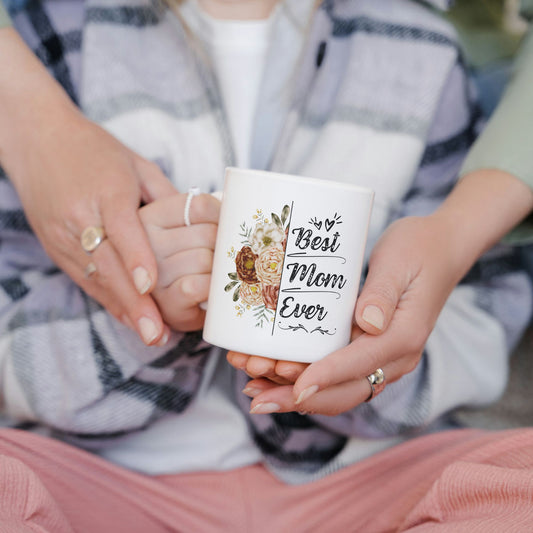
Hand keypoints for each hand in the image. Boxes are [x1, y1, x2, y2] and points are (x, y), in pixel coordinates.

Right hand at [6, 111, 176, 345]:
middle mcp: (80, 216)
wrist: (36, 138)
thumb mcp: (135, 164)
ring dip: (122, 308)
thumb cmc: (95, 148)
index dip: (136, 258)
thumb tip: (196, 226)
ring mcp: (64, 234)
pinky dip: (108, 299)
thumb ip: (165, 196)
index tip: (150, 285)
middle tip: (155, 331)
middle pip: (107, 263)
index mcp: (105, 190)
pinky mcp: (55, 247)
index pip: (122, 229)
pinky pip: (84, 278)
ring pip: (95, 278)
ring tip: (148, 334)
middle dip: (132, 301)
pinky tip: (128, 318)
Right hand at [140, 192, 220, 330]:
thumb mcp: (183, 226)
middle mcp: (144, 241)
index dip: (222, 217)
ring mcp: (151, 272)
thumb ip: (201, 210)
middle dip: (222, 247)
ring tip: (212, 274)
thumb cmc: (183, 260)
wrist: (168, 309)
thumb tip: (238, 203)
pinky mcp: (164, 300)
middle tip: (219, 257)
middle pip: (208, 233)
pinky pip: (200, 285)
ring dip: (218, 269)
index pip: (200, 205)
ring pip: (206, 259)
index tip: (225, 227)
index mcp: (150, 215)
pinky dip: (212, 288)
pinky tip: (209, 290)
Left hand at [227, 169, 532, 415]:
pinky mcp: (369, 350)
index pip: (360, 364)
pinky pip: (337, 376)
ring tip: (254, 390)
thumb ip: (382, 293)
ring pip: (338, 390)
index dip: (326, 376)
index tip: (294, 384)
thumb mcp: (400, 262)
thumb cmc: (419, 249)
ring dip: (296, 394)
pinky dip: (305, 380)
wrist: (440, 249)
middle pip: (345, 391)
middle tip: (257, 398)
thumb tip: (367, 324)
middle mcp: (395, 357)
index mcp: (404, 336)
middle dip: (299, 398)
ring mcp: (382, 357)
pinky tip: (274, 375)